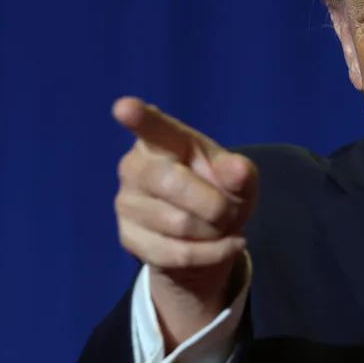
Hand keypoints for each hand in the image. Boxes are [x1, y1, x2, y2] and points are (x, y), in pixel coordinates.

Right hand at [112, 97, 257, 348]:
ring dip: (214, 232)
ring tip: (222, 227)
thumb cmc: (219, 191)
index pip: (150, 127)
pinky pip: (175, 253)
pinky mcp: (128, 237)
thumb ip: (239, 172)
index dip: (138, 117)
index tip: (124, 107)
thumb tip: (237, 170)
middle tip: (229, 210)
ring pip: (178, 224)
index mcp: (163, 141)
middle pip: (173, 183)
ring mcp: (126, 203)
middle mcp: (135, 167)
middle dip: (215, 204)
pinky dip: (210, 255)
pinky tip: (222, 247)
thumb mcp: (239, 179)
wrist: (206, 236)